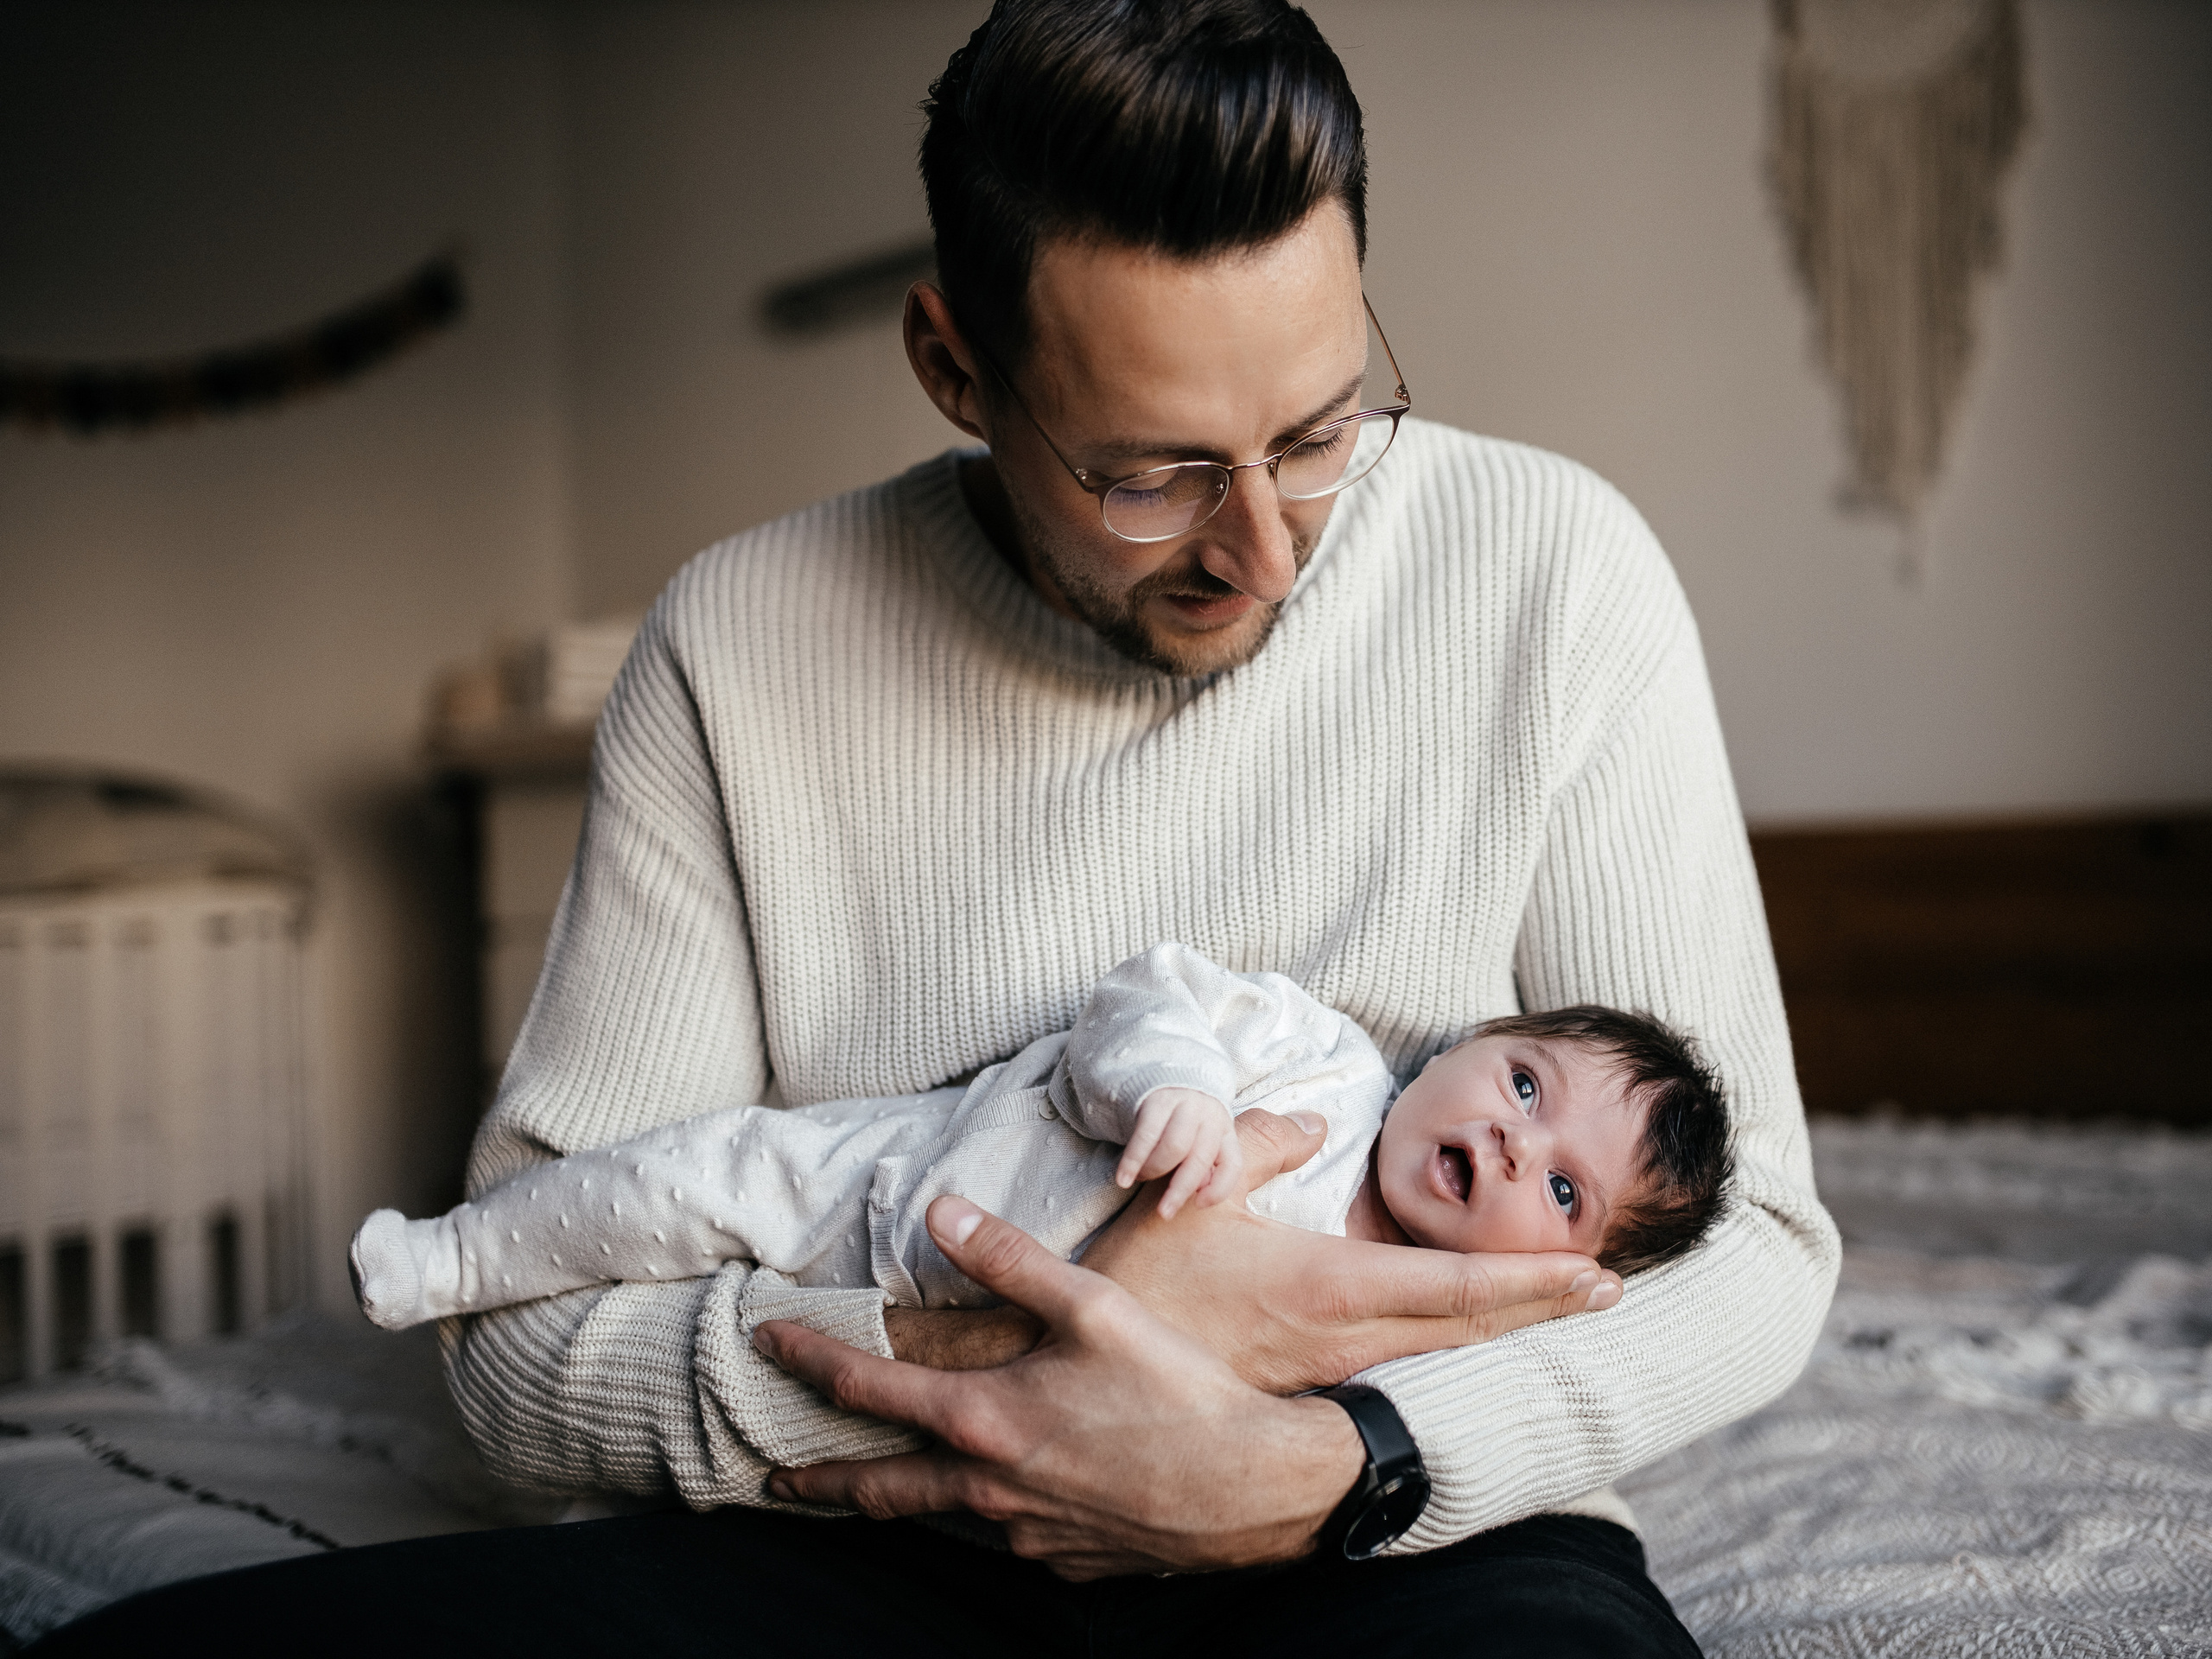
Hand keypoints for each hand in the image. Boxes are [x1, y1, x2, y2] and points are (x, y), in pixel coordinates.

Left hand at [758, 1195, 1361, 1578]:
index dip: (810, 1361)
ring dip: (910, 1495)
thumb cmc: (1177, 1389)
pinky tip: (1022, 1487)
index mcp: (984, 1419)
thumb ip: (1007, 1259)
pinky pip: (1015, 1532)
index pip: (867, 1390)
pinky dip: (1000, 1507)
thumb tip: (940, 1210)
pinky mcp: (1067, 1561)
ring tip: (886, 1482)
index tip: (768, 1343)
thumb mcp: (1091, 1306)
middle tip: (775, 1479)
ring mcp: (1027, 1533)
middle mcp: (990, 1488)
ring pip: (950, 1512)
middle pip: (879, 1487)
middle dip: (819, 1480)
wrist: (1255, 1486)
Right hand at [1081, 1108, 1620, 1393]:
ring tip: (1559, 1304)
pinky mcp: (1311, 1388)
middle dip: (1543, 1307)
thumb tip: (1313, 1126)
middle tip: (1610, 1291)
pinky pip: (1405, 1365)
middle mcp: (1344, 1340)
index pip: (1455, 1288)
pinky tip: (1471, 1337)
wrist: (1087, 1378)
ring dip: (1505, 1327)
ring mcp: (1331, 1373)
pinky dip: (1454, 1344)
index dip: (1533, 1282)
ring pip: (1441, 1352)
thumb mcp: (1194, 1194)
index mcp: (1327, 1288)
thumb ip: (1258, 1146)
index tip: (1598, 1275)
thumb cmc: (1137, 1286)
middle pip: (1469, 1328)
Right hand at [1116, 1087, 1241, 1217]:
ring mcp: (1185, 1105)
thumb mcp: (1200, 1144)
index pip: (1232, 1164)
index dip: (1219, 1189)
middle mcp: (1210, 1116)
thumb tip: (1198, 1193)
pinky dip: (1133, 1161)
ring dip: (1154, 1171)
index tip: (1199, 1206)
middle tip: (1164, 1212)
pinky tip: (1123, 1179)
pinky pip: (1145, 1136)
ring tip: (1140, 1180)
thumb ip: (1203, 1168)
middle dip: (1180, 1190)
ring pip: (1174, 1147)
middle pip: (1200, 1158)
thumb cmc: (1184, 1126)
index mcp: (1226, 1131)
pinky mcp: (1158, 1100)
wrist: (1165, 1082)